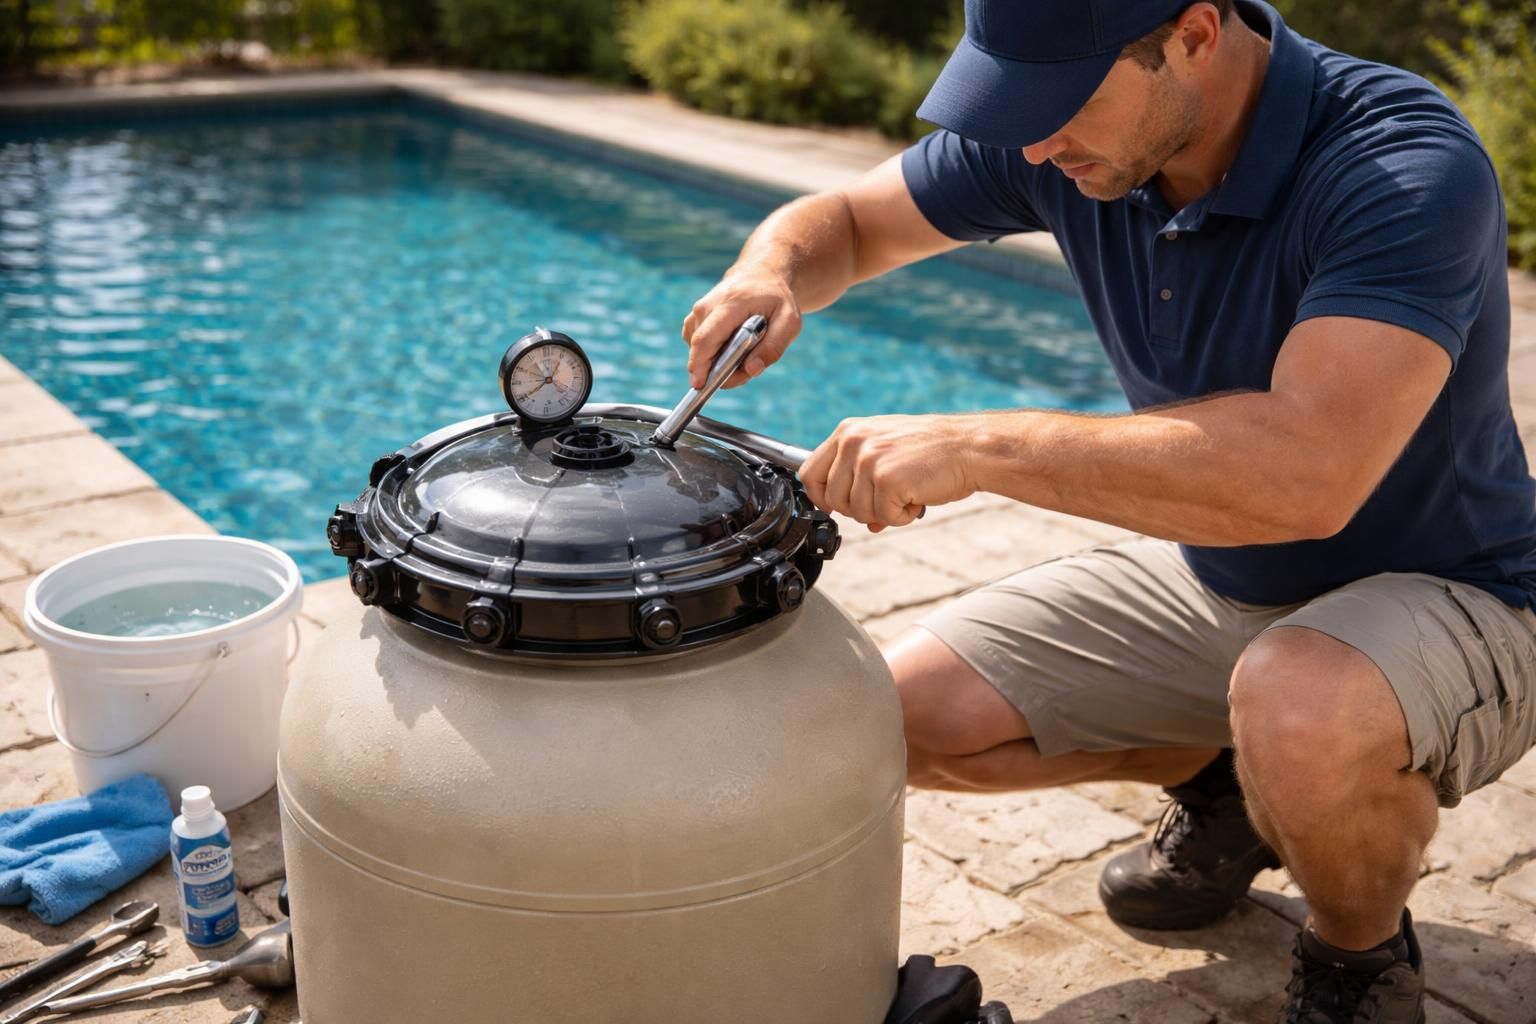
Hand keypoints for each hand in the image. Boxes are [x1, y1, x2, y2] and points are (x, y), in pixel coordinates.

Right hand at [681, 269, 801, 388]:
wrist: (761, 275)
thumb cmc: (777, 300)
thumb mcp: (789, 322)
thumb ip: (773, 347)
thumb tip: (752, 370)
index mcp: (731, 303)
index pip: (706, 338)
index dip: (700, 364)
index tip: (698, 385)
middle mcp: (707, 305)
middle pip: (701, 347)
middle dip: (717, 370)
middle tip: (744, 371)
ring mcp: (698, 311)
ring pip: (700, 349)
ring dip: (719, 361)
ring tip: (745, 353)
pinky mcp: (695, 318)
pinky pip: (699, 346)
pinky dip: (713, 354)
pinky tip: (733, 348)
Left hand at [800, 414, 981, 530]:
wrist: (970, 447)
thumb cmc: (933, 451)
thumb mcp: (888, 452)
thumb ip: (862, 479)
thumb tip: (861, 519)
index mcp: (849, 431)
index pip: (810, 473)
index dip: (822, 498)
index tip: (837, 507)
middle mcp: (853, 442)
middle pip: (833, 499)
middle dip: (859, 510)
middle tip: (888, 499)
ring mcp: (868, 460)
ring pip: (857, 512)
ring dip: (884, 512)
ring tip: (908, 492)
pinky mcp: (886, 479)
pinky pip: (882, 516)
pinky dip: (902, 516)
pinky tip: (917, 498)